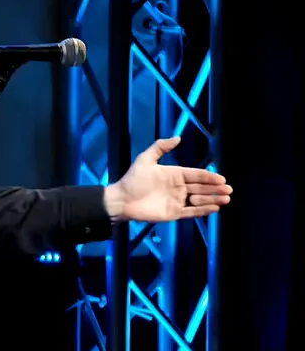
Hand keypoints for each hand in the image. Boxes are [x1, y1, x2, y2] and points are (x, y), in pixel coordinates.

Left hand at [104, 137, 231, 222]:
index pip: (196, 175)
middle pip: (201, 188)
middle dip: (215, 189)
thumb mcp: (145, 160)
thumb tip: (177, 137)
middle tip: (228, 189)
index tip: (221, 178)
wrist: (121, 199)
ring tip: (226, 199)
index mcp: (174, 175)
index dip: (209, 177)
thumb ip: (160, 148)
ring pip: (199, 200)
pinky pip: (191, 212)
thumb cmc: (132, 179)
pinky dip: (203, 210)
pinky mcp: (173, 213)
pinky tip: (215, 208)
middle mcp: (178, 188)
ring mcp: (176, 201)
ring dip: (213, 199)